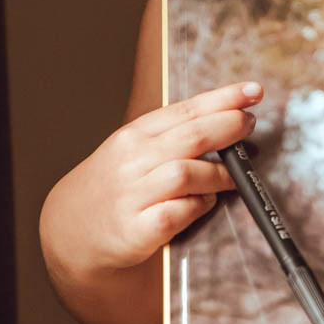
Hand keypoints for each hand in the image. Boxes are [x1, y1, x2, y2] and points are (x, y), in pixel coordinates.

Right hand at [38, 82, 260, 323]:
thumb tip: (227, 120)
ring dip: (218, 174)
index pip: (186, 110)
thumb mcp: (133, 151)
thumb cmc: (114, 186)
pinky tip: (204, 203)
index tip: (253, 91)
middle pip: (192, 136)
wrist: (70, 231)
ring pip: (187, 174)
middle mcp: (132, 160)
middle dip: (229, 126)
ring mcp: (133, 195)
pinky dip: (198, 207)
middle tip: (250, 124)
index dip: (224, 99)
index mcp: (135, 135)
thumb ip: (173, 136)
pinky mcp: (137, 229)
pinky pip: (178, 213)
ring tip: (234, 176)